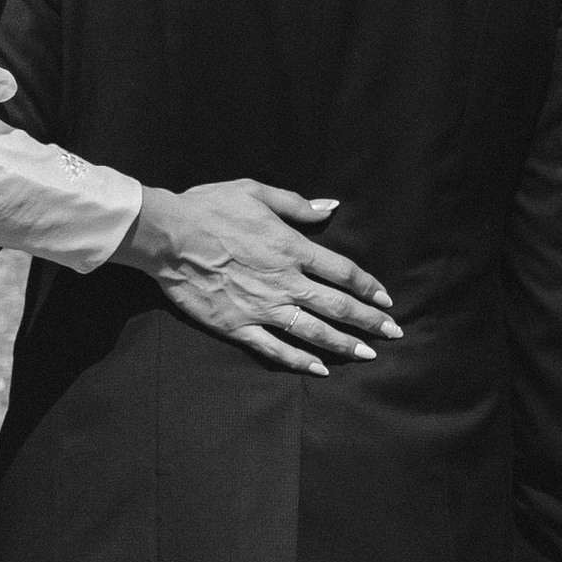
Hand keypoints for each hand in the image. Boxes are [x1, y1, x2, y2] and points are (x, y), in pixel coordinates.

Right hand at [115, 181, 398, 376]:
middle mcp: (285, 281)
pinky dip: (299, 360)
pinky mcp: (238, 325)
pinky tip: (319, 369)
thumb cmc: (210, 207)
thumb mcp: (256, 192)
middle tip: (393, 334)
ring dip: (344, 345)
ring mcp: (263, 307)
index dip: (368, 287)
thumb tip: (331, 207)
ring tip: (367, 355)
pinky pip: (274, 348)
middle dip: (369, 321)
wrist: (168, 235)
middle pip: (337, 305)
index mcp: (292, 248)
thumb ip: (297, 204)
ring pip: (313, 331)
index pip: (343, 271)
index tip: (386, 300)